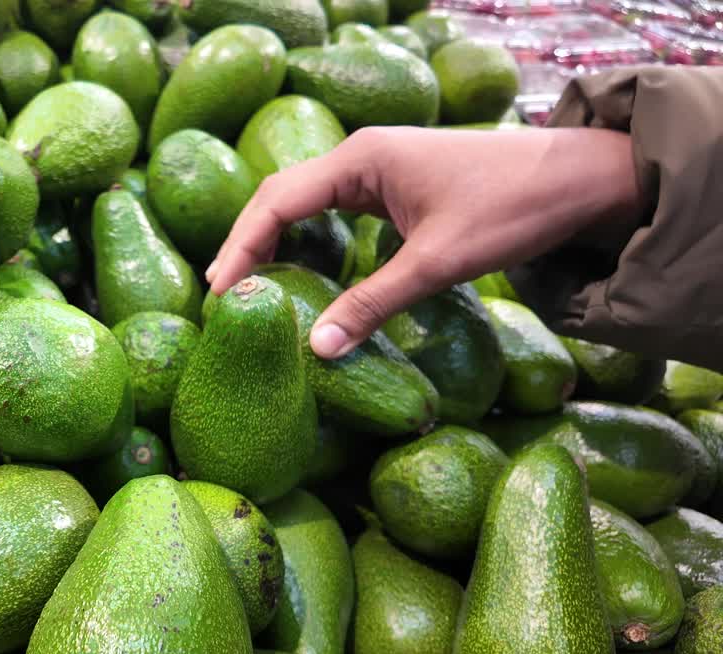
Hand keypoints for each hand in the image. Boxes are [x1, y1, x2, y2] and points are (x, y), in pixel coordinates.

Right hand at [205, 126, 640, 358]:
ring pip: (304, 203)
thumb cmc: (511, 210)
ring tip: (247, 288)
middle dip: (248, 244)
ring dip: (274, 242)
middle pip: (280, 197)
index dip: (242, 247)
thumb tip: (317, 350)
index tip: (220, 293)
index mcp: (360, 160)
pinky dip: (308, 240)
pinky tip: (300, 272)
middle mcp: (360, 156)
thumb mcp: (438, 263)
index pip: (276, 201)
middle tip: (221, 296)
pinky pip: (332, 210)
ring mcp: (376, 169)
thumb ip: (373, 303)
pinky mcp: (394, 186)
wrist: (579, 179)